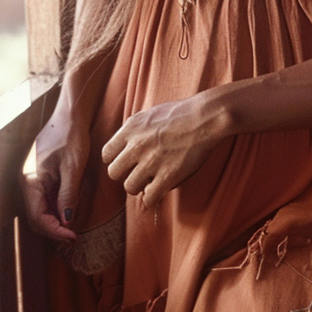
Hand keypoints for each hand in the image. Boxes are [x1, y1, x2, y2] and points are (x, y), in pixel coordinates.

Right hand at [20, 105, 89, 242]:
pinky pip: (43, 199)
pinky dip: (55, 208)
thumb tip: (66, 222)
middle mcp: (26, 182)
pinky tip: (68, 208)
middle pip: (35, 217)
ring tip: (72, 225)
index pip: (37, 217)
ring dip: (54, 220)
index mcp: (30, 180)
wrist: (69, 115)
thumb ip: (68, 196)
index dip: (55, 231)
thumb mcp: (73, 168)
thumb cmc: (71, 137)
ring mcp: (31, 179)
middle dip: (53, 229)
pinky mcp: (38, 176)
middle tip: (73, 235)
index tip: (73, 237)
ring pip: (39, 209)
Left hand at [101, 95, 229, 208]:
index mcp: (131, 128)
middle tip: (137, 173)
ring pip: (129, 187)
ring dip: (139, 187)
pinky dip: (153, 197)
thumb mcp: (149, 114)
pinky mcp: (167, 176)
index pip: (106, 154)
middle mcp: (136, 145)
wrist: (204, 118)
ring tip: (150, 181)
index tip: (126, 162)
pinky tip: (160, 189)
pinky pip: (148, 198)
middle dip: (124, 175)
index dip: (115, 160)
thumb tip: (126, 144)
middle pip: (113, 173)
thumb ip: (134, 129)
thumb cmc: (181, 113)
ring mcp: (151, 162)